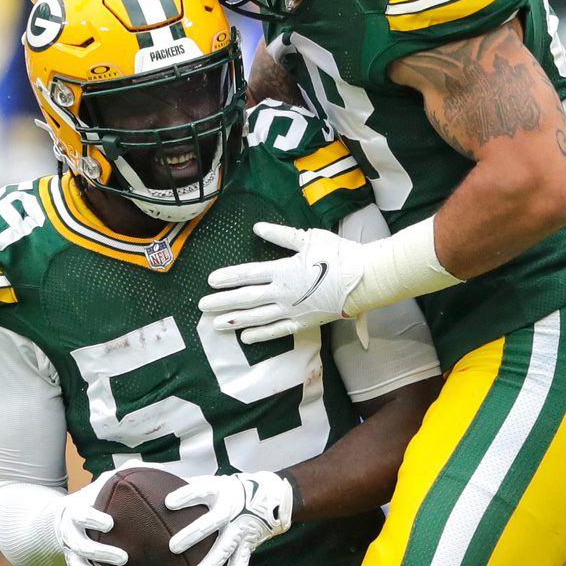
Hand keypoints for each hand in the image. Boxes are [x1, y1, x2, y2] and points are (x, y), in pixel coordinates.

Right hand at [54, 479, 128, 565]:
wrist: (60, 522)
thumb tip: (154, 463)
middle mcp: (71, 537)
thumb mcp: (103, 484)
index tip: (110, 523)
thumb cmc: (92, 499)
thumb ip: (125, 474)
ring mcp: (72, 558)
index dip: (93, 520)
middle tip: (124, 557)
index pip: (81, 516)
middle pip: (81, 549)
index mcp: (76, 513)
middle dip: (102, 554)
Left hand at [166, 471, 293, 565]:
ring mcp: (240, 529)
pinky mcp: (248, 546)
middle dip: (193, 534)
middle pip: (211, 522)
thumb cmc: (228, 491)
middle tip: (173, 547)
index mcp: (219, 491)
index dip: (185, 496)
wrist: (269, 497)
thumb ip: (185, 484)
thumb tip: (149, 476)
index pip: (201, 491)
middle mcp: (230, 510)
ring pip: (225, 550)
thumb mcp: (212, 482)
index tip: (168, 503)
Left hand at [198, 222, 364, 343]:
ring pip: (257, 317)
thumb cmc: (337, 254)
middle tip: (202, 307)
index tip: (211, 281)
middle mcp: (282, 293)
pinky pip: (278, 330)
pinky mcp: (304, 322)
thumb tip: (257, 227)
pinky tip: (246, 338)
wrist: (363, 279)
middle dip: (222, 302)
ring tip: (216, 325)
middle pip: (246, 298)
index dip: (228, 278)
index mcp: (282, 270)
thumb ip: (280, 235)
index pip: (247, 274)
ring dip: (235, 321)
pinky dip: (262, 335)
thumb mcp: (308, 238)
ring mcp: (292, 310)